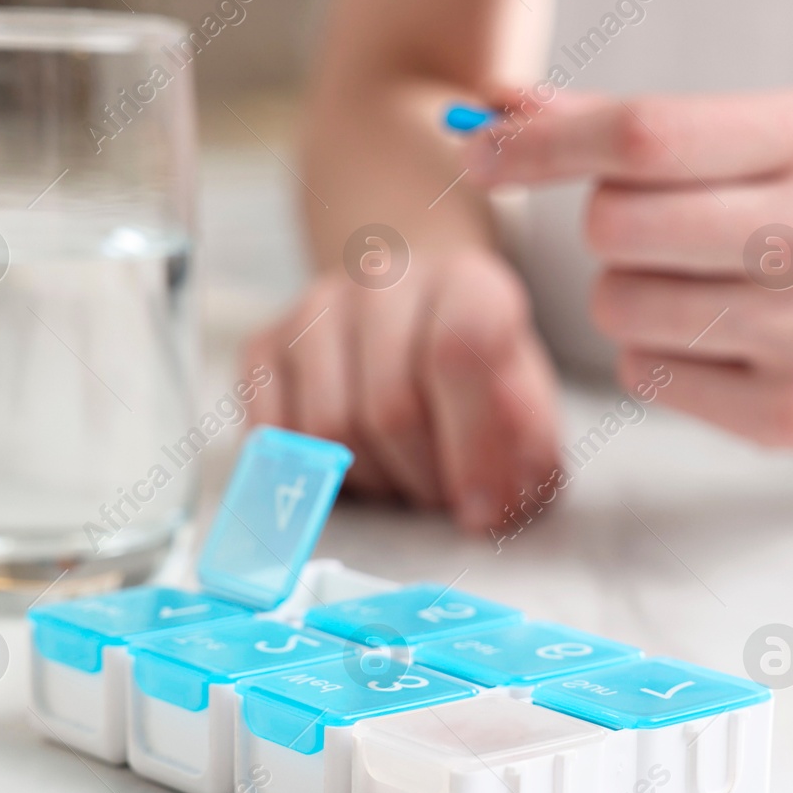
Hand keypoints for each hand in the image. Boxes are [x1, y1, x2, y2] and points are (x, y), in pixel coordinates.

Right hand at [244, 247, 562, 529]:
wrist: (413, 309)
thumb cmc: (476, 369)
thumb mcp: (527, 401)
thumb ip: (529, 448)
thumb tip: (496, 502)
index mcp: (466, 281)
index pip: (457, 352)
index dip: (472, 447)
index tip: (483, 511)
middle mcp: (384, 281)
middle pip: (390, 407)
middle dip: (424, 479)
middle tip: (445, 497)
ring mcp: (315, 309)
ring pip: (329, 429)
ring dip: (374, 481)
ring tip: (405, 478)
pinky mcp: (264, 346)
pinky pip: (275, 437)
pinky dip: (315, 474)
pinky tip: (357, 467)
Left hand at [467, 89, 792, 446]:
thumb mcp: (759, 139)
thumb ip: (629, 125)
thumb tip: (496, 106)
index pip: (644, 136)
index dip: (543, 144)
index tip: (479, 149)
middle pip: (615, 227)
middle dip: (605, 227)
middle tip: (657, 229)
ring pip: (618, 308)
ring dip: (628, 294)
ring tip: (701, 285)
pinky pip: (647, 374)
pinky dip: (659, 353)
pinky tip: (726, 340)